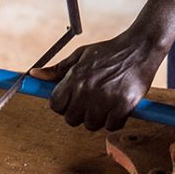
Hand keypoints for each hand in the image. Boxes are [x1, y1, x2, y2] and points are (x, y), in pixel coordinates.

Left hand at [29, 28, 161, 131]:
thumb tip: (34, 75)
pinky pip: (112, 126)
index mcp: (76, 76)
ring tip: (106, 102)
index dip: (62, 105)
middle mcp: (88, 89)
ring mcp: (107, 98)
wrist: (140, 47)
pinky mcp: (124, 105)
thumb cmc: (109, 51)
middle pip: (71, 119)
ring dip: (98, 118)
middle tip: (91, 102)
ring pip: (91, 125)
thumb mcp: (81, 55)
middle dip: (79, 113)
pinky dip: (115, 120)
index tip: (71, 101)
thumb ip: (58, 70)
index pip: (55, 104)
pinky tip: (118, 107)